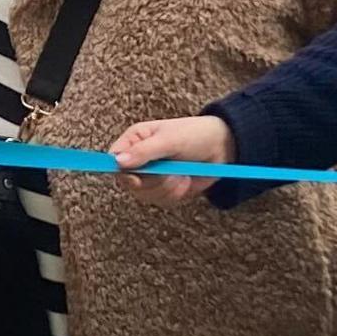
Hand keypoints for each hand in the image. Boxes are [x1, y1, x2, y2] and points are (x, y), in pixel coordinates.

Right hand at [109, 115, 235, 207]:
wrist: (222, 147)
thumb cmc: (195, 135)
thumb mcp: (169, 140)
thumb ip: (143, 152)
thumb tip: (118, 162)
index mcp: (135, 140)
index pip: (114, 159)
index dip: (121, 171)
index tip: (134, 178)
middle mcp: (139, 159)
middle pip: (128, 182)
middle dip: (152, 182)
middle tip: (169, 173)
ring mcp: (151, 175)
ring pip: (145, 194)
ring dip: (167, 188)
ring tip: (181, 175)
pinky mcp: (164, 189)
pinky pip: (161, 201)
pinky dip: (175, 194)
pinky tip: (185, 182)